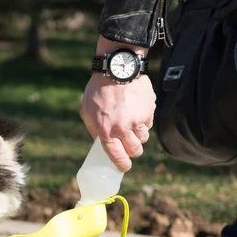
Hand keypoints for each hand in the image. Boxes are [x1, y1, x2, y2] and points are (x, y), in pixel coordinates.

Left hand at [79, 37, 155, 171]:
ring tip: (130, 124)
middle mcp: (123, 127)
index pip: (116, 155)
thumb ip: (93, 129)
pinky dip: (144, 121)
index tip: (124, 168)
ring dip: (138, 135)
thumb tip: (99, 143)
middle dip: (133, 152)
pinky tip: (135, 110)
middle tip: (130, 148)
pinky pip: (149, 123)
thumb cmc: (97, 90)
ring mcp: (138, 119)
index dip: (122, 165)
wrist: (117, 68)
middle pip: (135, 150)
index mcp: (106, 130)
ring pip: (143, 137)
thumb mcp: (86, 111)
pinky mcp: (149, 110)